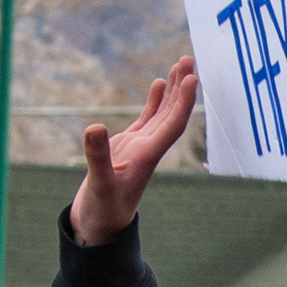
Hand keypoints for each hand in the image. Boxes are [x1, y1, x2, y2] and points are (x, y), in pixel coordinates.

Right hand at [72, 57, 197, 244]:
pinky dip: (155, 101)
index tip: (192, 78)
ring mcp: (141, 146)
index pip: (172, 124)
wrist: (101, 227)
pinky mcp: (130, 147)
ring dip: (173, 90)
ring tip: (181, 64)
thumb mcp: (98, 185)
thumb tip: (94, 127)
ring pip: (163, 113)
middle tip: (190, 59)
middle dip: (182, 87)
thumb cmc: (102, 212)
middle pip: (172, 114)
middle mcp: (150, 149)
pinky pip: (148, 119)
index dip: (183, 102)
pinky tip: (160, 83)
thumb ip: (97, 157)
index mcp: (147, 156)